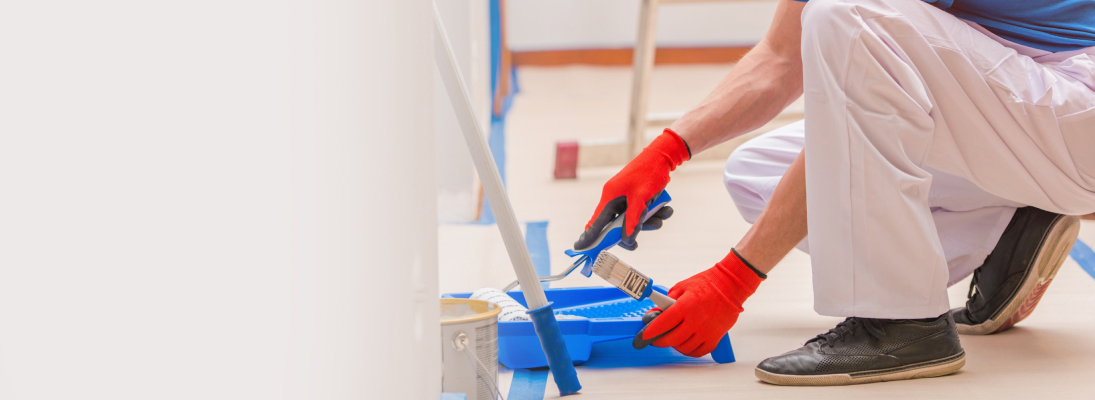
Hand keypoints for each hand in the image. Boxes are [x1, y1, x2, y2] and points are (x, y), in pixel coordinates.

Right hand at [575, 129, 689, 250]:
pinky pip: (642, 211)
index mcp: (610, 197)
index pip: (596, 222)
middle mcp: (615, 198)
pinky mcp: (636, 196)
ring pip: (632, 219)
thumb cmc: (649, 173)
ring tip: (661, 217)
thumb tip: (627, 241)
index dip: (588, 236)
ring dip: (648, 222)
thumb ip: (633, 221)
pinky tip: (665, 209)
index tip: (579, 248)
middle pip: (617, 224)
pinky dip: (653, 213)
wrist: (663, 156)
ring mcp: (626, 197)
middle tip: (635, 245)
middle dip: (630, 232)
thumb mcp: (641, 199)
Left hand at [633, 250, 762, 356]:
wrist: (730, 286)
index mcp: (686, 306)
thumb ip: (666, 302)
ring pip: (684, 348)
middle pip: (672, 340)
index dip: (651, 332)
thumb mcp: (682, 287)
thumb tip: (654, 314)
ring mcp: (706, 331)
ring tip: (672, 338)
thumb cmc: (707, 284)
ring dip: (675, 345)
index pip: (663, 324)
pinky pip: (699, 352)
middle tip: (656, 339)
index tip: (644, 336)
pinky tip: (685, 344)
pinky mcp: (715, 337)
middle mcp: (696, 321)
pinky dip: (689, 350)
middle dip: (660, 341)